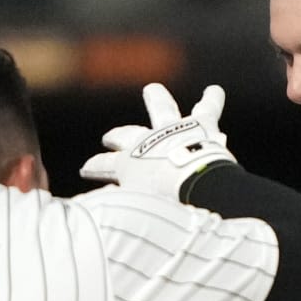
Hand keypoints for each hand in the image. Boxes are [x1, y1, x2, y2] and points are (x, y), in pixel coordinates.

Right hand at [79, 83, 235, 199]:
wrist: (193, 190)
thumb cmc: (162, 207)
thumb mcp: (131, 210)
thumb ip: (116, 206)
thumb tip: (96, 204)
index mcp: (128, 165)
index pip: (105, 165)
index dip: (95, 167)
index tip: (86, 169)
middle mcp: (147, 142)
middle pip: (127, 135)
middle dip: (117, 136)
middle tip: (109, 137)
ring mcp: (173, 131)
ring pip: (163, 109)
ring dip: (157, 99)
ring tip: (153, 90)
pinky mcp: (201, 126)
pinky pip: (207, 108)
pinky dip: (212, 99)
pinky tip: (215, 90)